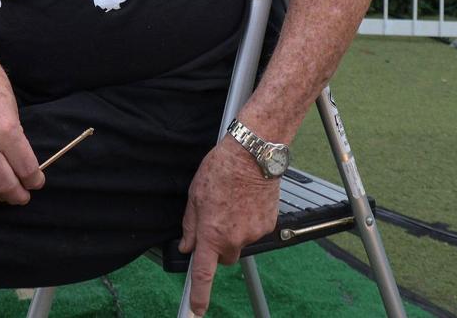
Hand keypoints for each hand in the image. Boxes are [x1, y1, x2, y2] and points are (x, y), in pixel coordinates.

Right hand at [0, 43, 43, 212]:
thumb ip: (15, 135)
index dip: (35, 180)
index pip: (26, 169)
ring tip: (4, 196)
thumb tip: (22, 162)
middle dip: (18, 195)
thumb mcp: (11, 104)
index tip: (37, 182)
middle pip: (4, 184)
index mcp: (5, 129)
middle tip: (24, 196)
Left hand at [178, 137, 280, 316]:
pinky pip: (254, 231)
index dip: (198, 296)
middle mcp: (234, 238)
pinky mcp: (268, 226)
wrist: (253, 154)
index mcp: (212, 232)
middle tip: (215, 220)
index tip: (195, 312)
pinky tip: (246, 200)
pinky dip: (249, 221)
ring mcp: (253, 234)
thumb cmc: (221, 168)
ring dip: (234, 230)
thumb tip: (188, 246)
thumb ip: (190, 224)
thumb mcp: (195, 194)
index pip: (204, 273)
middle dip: (218, 246)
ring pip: (239, 242)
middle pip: (224, 257)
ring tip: (232, 201)